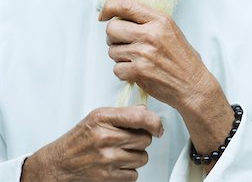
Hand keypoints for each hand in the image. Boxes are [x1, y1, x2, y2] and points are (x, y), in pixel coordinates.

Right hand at [21, 105, 162, 181]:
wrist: (59, 164)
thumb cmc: (78, 139)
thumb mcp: (96, 117)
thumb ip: (121, 113)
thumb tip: (145, 111)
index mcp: (103, 118)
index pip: (139, 116)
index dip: (154, 121)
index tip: (157, 126)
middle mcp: (105, 137)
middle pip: (144, 139)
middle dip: (142, 139)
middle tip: (130, 139)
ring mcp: (107, 159)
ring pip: (142, 157)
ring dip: (136, 156)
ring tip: (122, 152)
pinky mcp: (108, 177)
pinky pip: (134, 174)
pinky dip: (129, 171)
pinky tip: (117, 164)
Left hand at [100, 0, 233, 163]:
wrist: (193, 85)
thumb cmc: (182, 59)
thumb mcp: (170, 29)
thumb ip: (147, 19)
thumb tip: (120, 13)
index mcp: (160, 20)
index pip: (126, 5)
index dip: (109, 7)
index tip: (103, 15)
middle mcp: (151, 34)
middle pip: (112, 28)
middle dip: (113, 37)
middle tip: (123, 42)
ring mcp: (144, 53)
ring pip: (112, 50)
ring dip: (119, 56)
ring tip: (136, 59)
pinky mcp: (139, 71)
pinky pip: (116, 69)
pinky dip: (123, 72)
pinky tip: (137, 71)